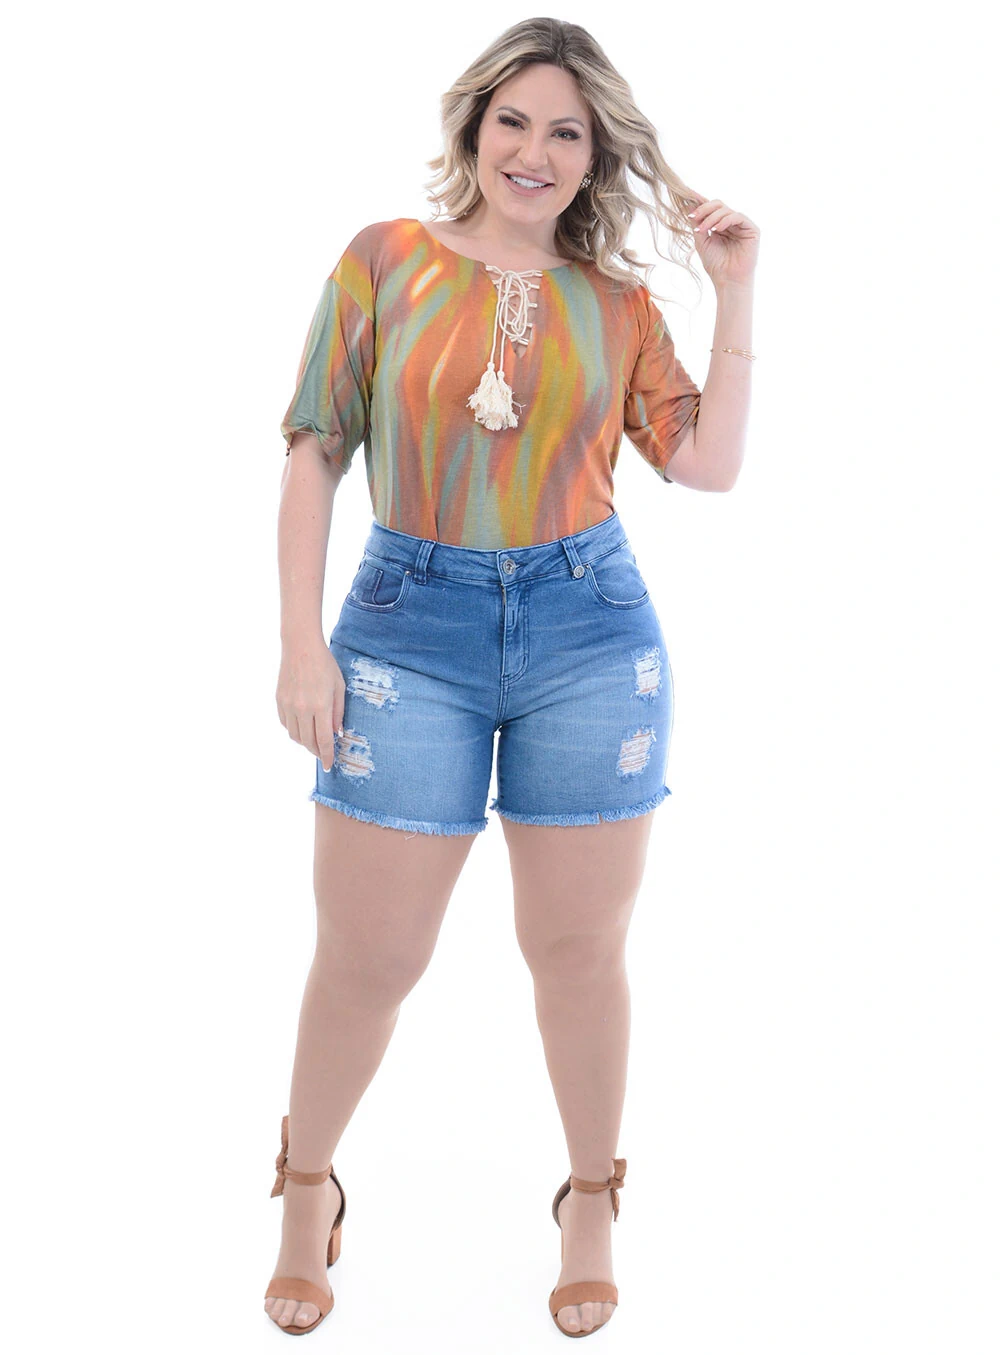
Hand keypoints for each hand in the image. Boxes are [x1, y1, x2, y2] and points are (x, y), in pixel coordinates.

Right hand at [276, 641, 344, 772]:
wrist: (300, 647)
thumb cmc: (324, 664)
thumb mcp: (339, 687)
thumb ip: (338, 712)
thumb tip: (336, 733)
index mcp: (320, 706)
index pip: (324, 740)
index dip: (327, 756)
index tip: (329, 765)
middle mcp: (302, 709)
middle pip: (308, 742)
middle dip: (317, 752)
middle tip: (324, 755)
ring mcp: (288, 705)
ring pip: (295, 736)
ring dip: (305, 742)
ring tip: (314, 741)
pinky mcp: (279, 701)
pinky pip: (286, 724)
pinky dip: (294, 730)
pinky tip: (302, 727)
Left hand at [683, 192, 758, 289]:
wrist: (728, 281)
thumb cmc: (716, 265)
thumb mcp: (702, 241)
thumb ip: (698, 223)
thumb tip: (688, 204)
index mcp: (721, 225)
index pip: (711, 209)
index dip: (700, 203)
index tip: (686, 197)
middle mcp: (732, 223)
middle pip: (719, 205)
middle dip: (704, 209)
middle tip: (693, 217)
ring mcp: (742, 225)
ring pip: (726, 210)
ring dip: (712, 218)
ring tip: (702, 229)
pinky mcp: (752, 229)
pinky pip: (738, 216)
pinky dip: (726, 220)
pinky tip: (717, 229)